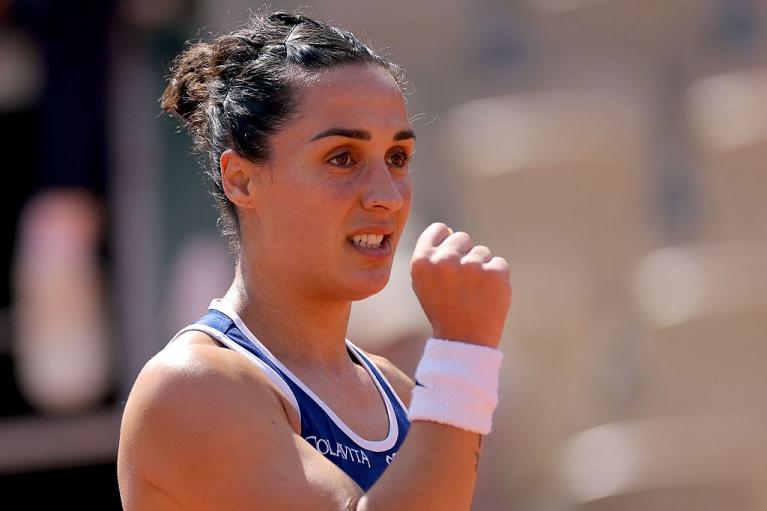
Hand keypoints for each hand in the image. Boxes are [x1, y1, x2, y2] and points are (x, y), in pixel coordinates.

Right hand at [410, 222, 510, 348]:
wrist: (464, 341)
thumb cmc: (442, 309)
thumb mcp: (423, 283)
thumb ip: (431, 255)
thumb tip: (449, 231)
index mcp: (422, 261)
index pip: (438, 229)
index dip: (445, 241)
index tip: (449, 259)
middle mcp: (445, 260)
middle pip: (462, 238)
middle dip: (464, 255)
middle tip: (461, 284)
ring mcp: (472, 265)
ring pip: (482, 252)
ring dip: (481, 268)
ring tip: (473, 293)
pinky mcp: (496, 273)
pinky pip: (499, 264)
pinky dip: (496, 278)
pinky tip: (487, 296)